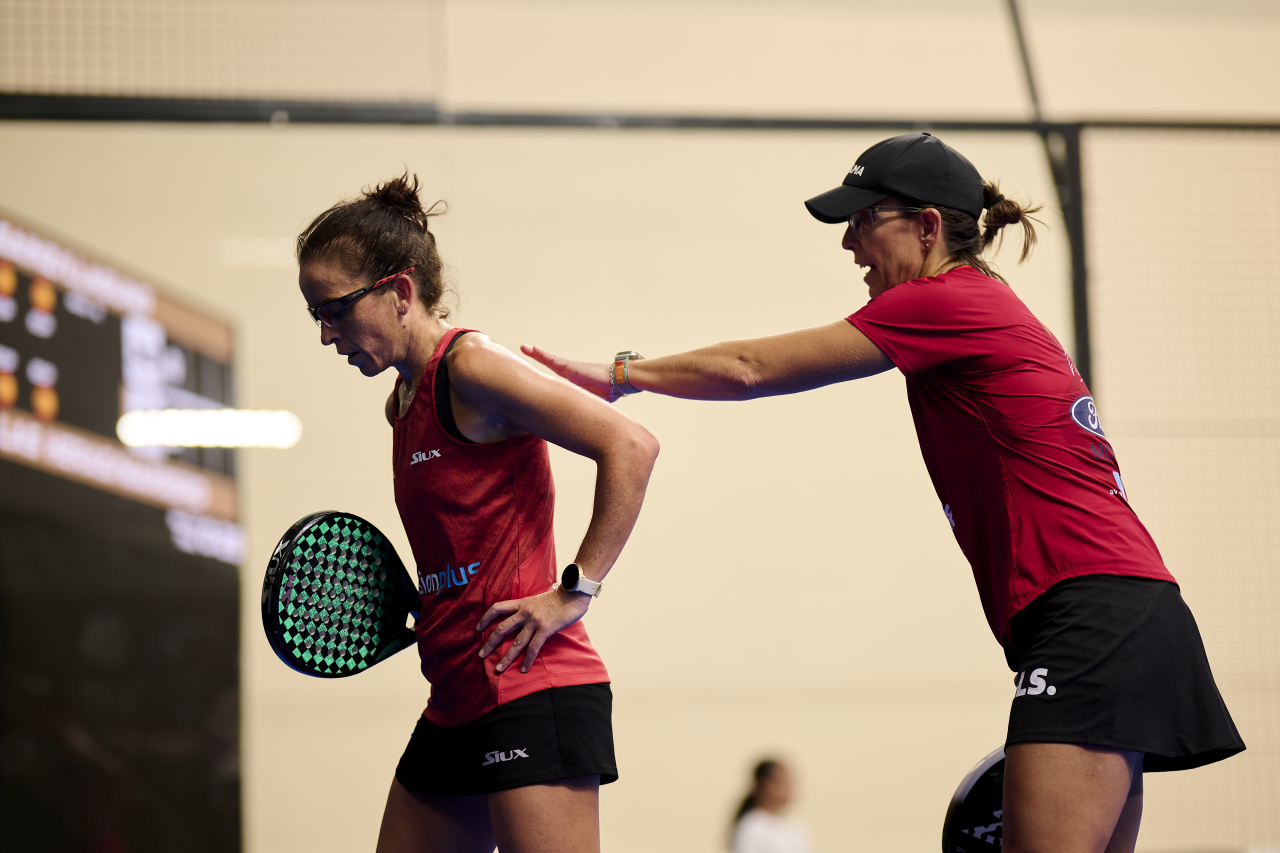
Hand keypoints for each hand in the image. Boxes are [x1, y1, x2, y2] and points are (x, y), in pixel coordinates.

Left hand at [476, 586, 590, 673]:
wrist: (574, 592)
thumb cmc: (560, 596)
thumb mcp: (539, 599)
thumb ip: (530, 607)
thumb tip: (527, 614)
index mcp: (522, 603)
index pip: (497, 608)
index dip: (485, 618)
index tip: (478, 628)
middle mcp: (525, 612)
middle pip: (501, 628)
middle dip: (490, 643)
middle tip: (481, 655)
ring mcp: (534, 621)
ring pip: (516, 642)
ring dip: (506, 657)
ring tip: (499, 669)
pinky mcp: (545, 629)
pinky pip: (533, 648)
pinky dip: (527, 660)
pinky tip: (523, 669)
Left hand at [521, 344, 614, 401]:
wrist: (618, 382)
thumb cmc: (608, 393)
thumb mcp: (588, 402)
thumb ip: (577, 406)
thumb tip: (569, 420)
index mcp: (573, 383)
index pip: (554, 379)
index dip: (543, 377)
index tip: (533, 377)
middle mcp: (570, 374)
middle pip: (549, 365)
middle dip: (538, 358)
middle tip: (525, 351)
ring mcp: (570, 369)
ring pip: (549, 360)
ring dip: (536, 353)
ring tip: (524, 347)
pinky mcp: (571, 366)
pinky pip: (553, 360)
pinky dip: (542, 354)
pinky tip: (534, 349)